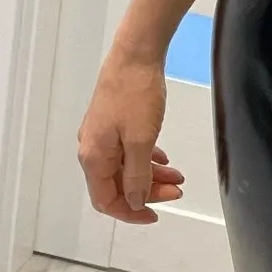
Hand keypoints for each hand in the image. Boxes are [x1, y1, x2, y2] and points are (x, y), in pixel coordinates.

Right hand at [77, 42, 185, 223]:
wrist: (135, 55)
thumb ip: (137, 176)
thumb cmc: (136, 94)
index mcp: (93, 157)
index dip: (130, 213)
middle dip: (147, 193)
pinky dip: (146, 160)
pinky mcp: (113, 123)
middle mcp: (92, 148)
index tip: (155, 215)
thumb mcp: (141, 141)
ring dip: (151, 176)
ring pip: (125, 168)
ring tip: (178, 178)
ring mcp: (102, 135)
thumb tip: (135, 202)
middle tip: (177, 192)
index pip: (106, 200)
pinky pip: (128, 151)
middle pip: (117, 185)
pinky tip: (164, 160)